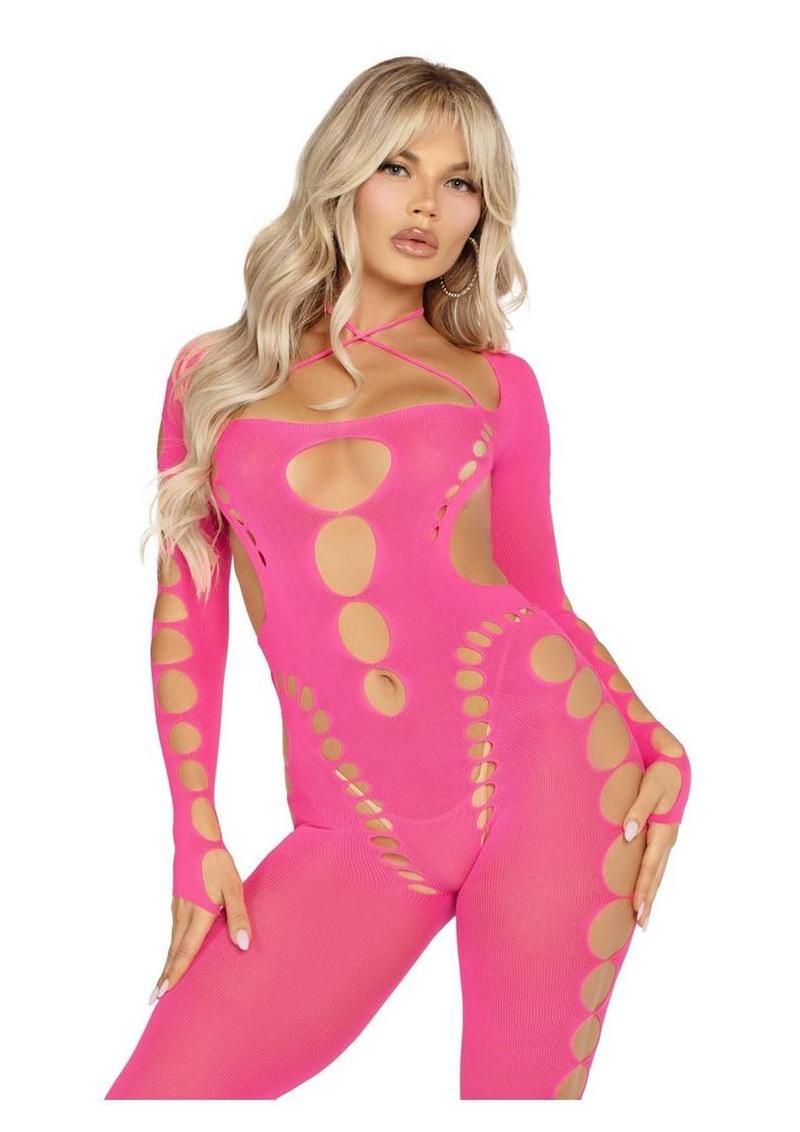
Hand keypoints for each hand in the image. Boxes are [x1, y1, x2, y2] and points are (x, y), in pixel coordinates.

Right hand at [148, 848, 251, 1002]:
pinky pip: (174, 930)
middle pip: (173, 951)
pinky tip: (176, 950)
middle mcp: (184, 914)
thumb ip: (238, 917)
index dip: (175, 974)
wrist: (196, 837)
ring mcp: (178, 907)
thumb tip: (243, 945)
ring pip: (172, 941)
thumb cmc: (217, 863)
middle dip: (165, 976)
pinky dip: (172, 946)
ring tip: (164, 981)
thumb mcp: (234, 888)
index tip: (162, 995)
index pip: (185, 952)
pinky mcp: (178, 900)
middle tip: (155, 999)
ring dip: (167, 962)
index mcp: (198, 914)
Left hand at [622, 763, 680, 931]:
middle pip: (656, 876)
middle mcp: (667, 839)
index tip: (637, 910)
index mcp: (664, 831)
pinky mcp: (661, 833)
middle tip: (640, 924)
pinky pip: (655, 861)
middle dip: (649, 900)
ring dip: (650, 893)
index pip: (650, 867)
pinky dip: (650, 877)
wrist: (676, 761)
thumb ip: (638, 809)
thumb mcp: (651, 787)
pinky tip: (643, 885)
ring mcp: (666, 838)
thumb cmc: (662, 773)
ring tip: (643, 914)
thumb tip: (628, 833)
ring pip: (657, 871)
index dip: (643, 889)